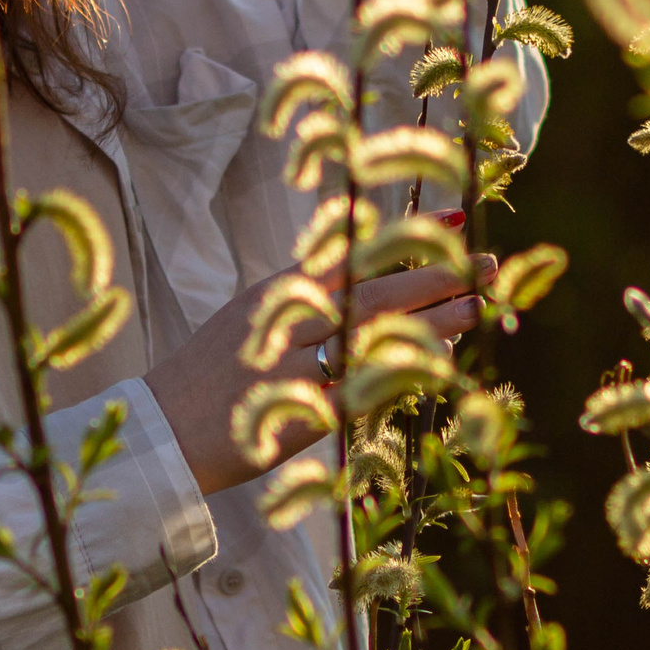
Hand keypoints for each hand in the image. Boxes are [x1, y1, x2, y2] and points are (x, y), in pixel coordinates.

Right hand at [143, 255, 493, 495]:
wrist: (161, 430)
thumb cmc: (208, 377)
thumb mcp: (252, 320)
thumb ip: (303, 303)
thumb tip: (359, 282)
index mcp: (279, 292)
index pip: (354, 254)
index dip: (407, 237)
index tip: (456, 218)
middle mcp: (291, 319)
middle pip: (376, 289)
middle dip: (436, 274)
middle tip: (487, 263)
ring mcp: (298, 364)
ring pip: (378, 332)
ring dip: (434, 318)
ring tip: (480, 303)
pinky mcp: (303, 411)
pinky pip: (366, 387)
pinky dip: (404, 370)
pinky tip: (440, 362)